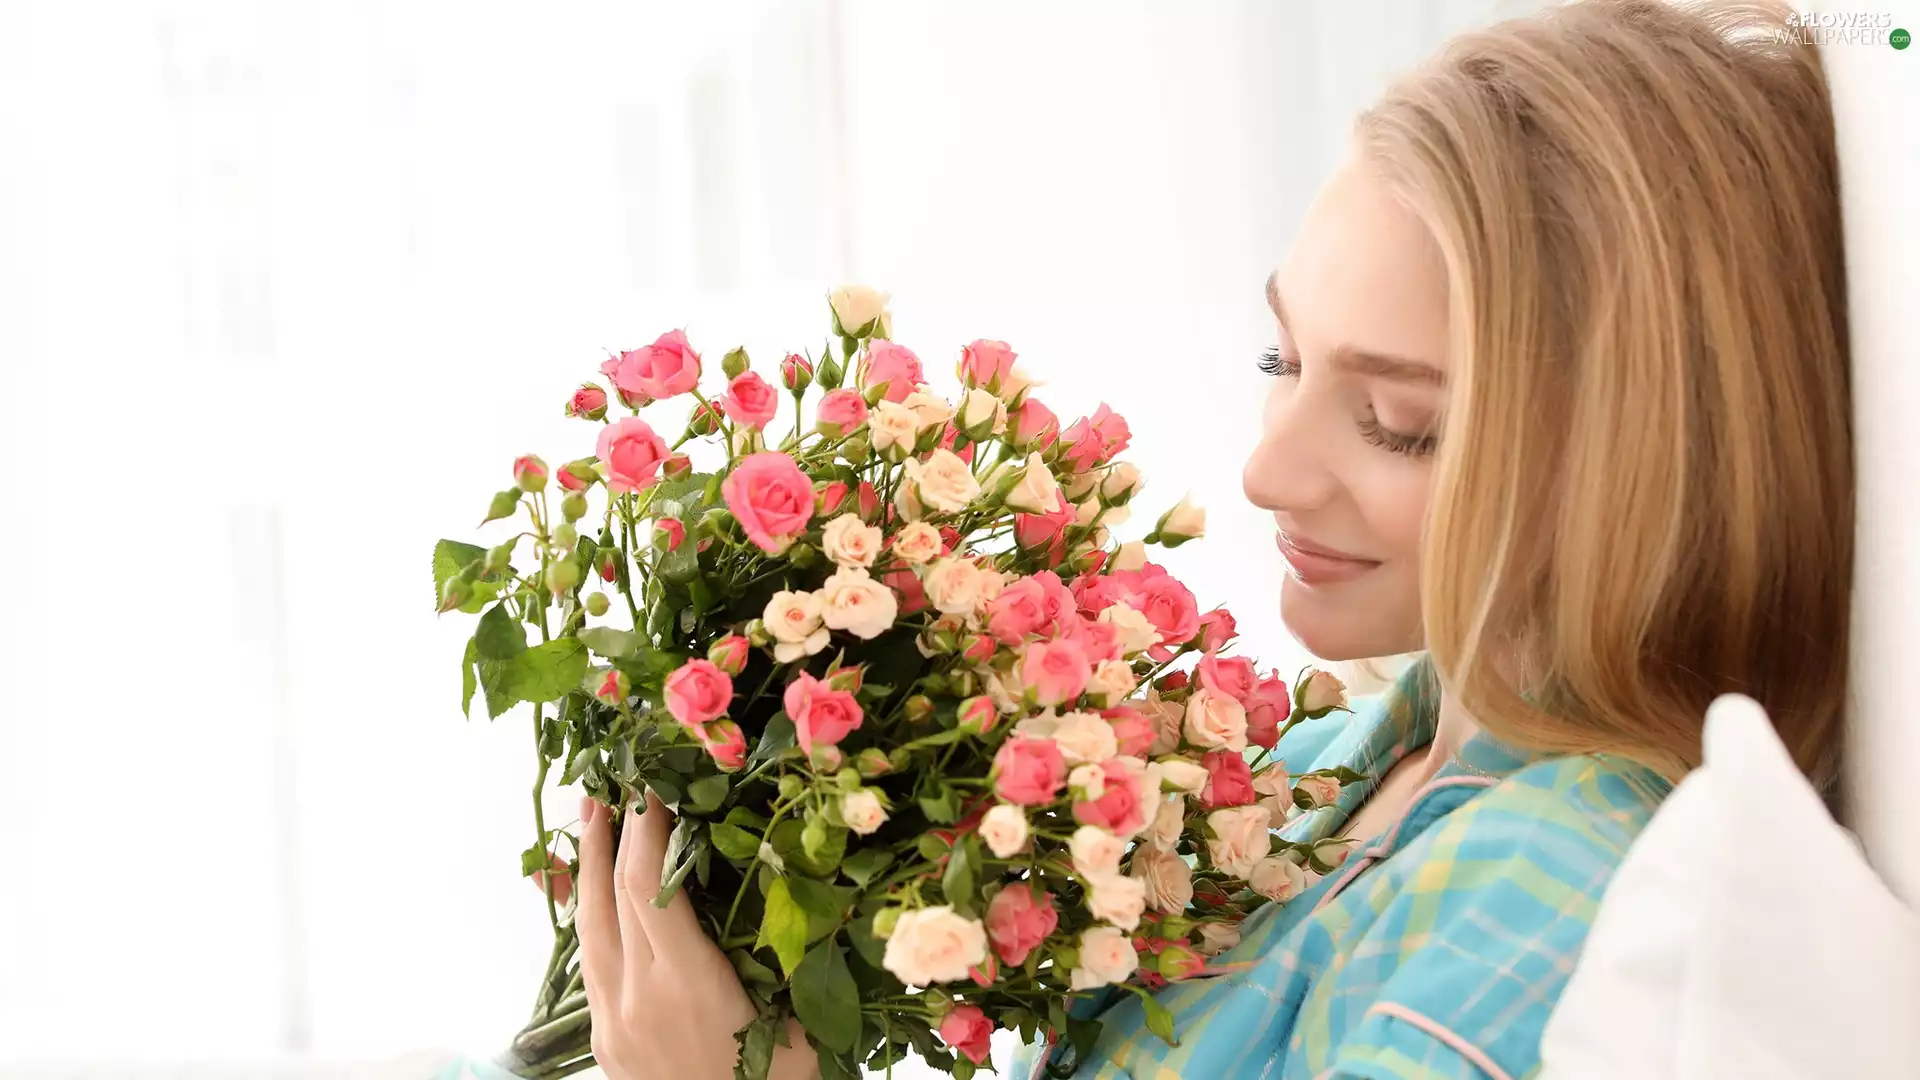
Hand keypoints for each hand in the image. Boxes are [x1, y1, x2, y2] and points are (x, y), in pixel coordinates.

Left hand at [560, 791, 816, 1079]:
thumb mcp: (795, 1015)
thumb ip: (777, 950)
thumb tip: (782, 877)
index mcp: (686, 984)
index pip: (650, 884)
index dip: (649, 828)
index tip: (657, 786)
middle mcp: (636, 998)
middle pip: (607, 896)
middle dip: (607, 833)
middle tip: (610, 782)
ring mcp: (611, 1022)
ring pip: (587, 928)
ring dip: (586, 869)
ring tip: (590, 819)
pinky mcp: (604, 1042)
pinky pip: (591, 963)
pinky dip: (592, 916)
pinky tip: (596, 896)